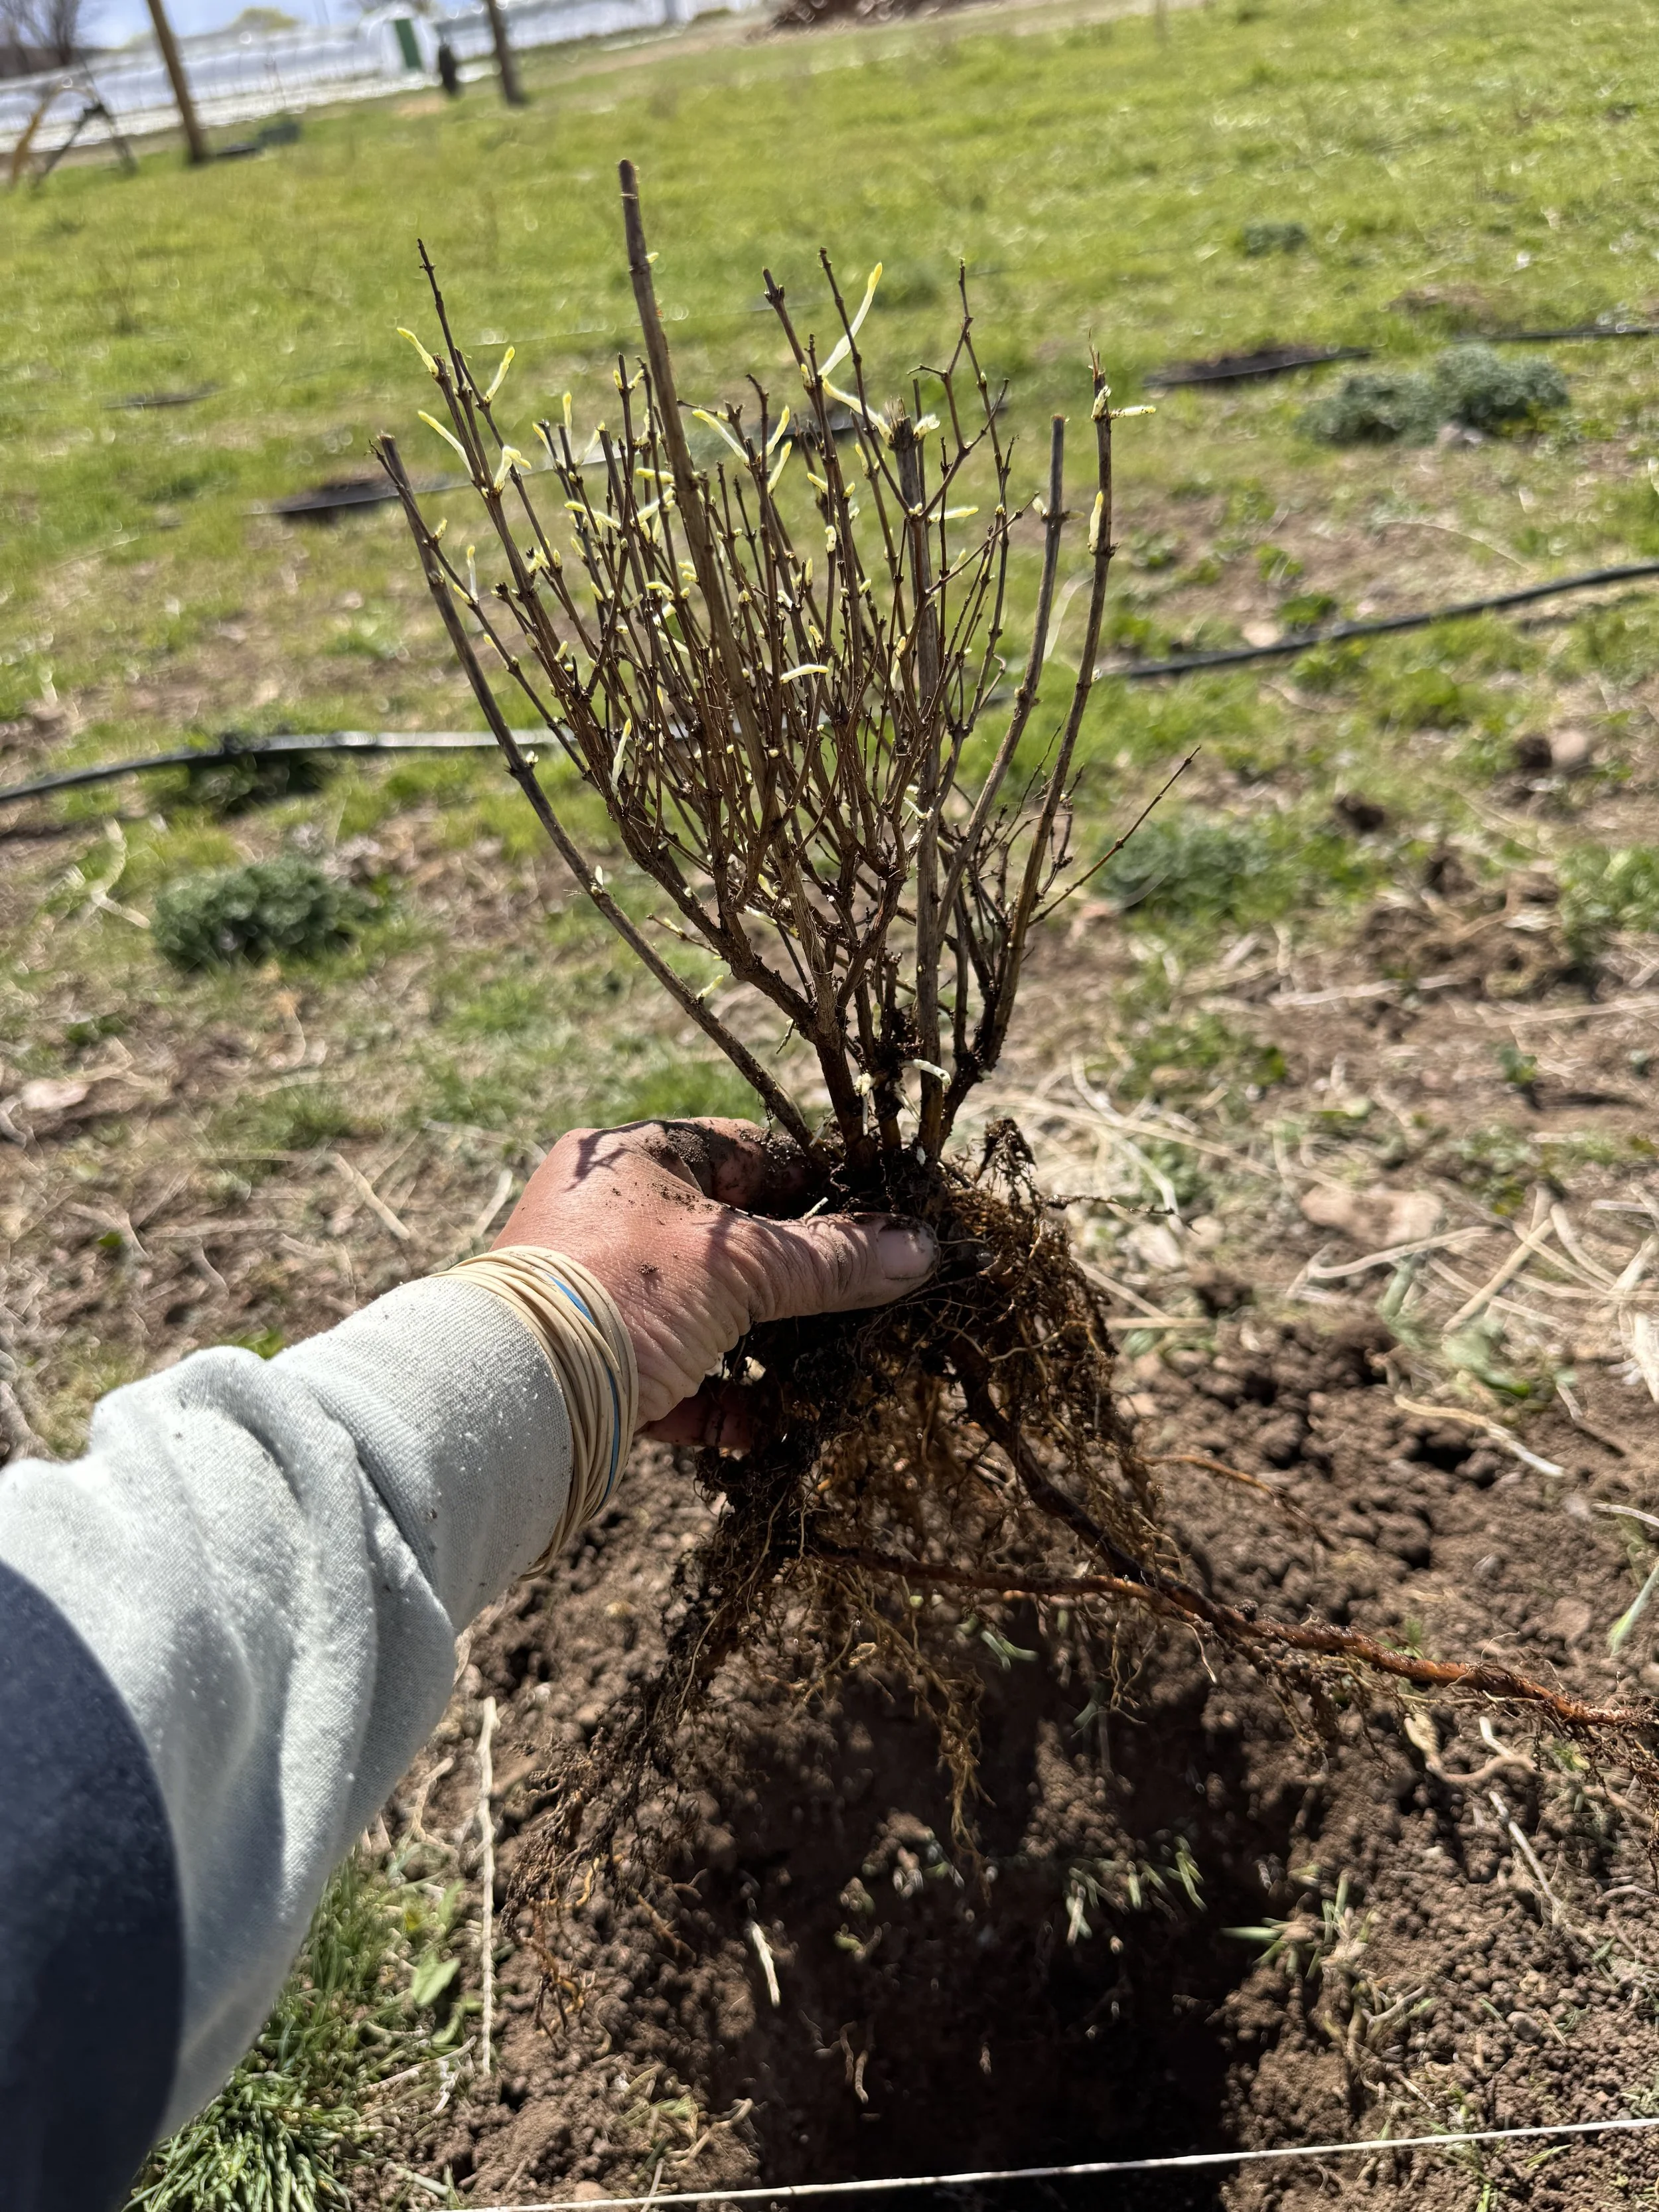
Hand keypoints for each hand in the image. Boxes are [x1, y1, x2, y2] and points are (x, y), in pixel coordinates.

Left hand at [494, 1118, 935, 1448]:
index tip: (885, 1215)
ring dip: (773, 1346)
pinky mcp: (602, 1369)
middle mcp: (614, 1218)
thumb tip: (921, 1248)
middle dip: (803, 1279)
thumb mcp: (739, 1266)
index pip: (749, 1151)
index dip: (822, 1181)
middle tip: (874, 1299)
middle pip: (735, 1241)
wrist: (513, 1397)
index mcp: (636, 1158)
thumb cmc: (623, 1292)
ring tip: (835, 1370)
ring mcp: (605, 1296)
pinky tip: (772, 1427)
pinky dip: (728, 1403)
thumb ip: (830, 1260)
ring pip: (713, 1315)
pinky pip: (682, 1380)